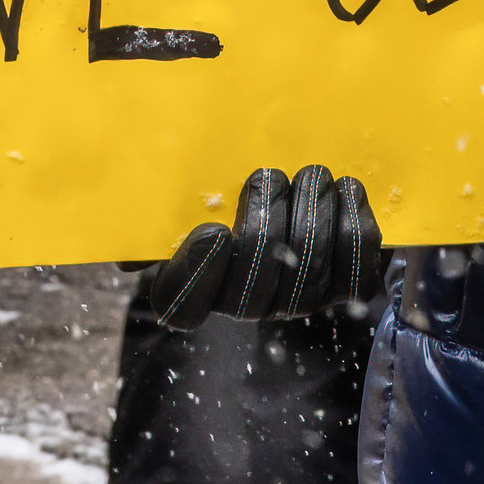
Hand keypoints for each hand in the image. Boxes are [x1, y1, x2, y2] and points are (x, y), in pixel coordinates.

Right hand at [140, 163, 386, 325]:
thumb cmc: (217, 195)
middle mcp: (244, 307)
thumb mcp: (172, 206)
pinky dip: (354, 225)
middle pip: (253, 289)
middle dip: (265, 225)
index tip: (212, 230)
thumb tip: (127, 252)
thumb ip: (148, 224)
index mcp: (190, 291)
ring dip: (313, 215)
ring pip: (308, 273)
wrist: (287, 191)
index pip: (182, 307)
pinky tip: (346, 189)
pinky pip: (356, 271)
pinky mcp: (344, 287)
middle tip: (269, 177)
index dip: (198, 274)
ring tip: (312, 175)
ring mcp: (297, 300)